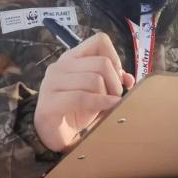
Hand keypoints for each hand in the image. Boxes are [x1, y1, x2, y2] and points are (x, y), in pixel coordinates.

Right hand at [34, 32, 134, 151]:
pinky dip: (101, 102)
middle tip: (116, 97)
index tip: (118, 77)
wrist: (53, 135)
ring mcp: (52, 83)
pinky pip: (82, 97)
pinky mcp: (49, 103)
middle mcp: (60, 66)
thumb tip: (128, 78)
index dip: (115, 58)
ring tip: (108, 106)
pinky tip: (108, 107)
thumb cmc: (76, 111)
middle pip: (102, 63)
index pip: (99, 41)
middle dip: (115, 82)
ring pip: (95, 79)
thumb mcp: (98, 92)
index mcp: (72, 58)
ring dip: (109, 95)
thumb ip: (112, 81)